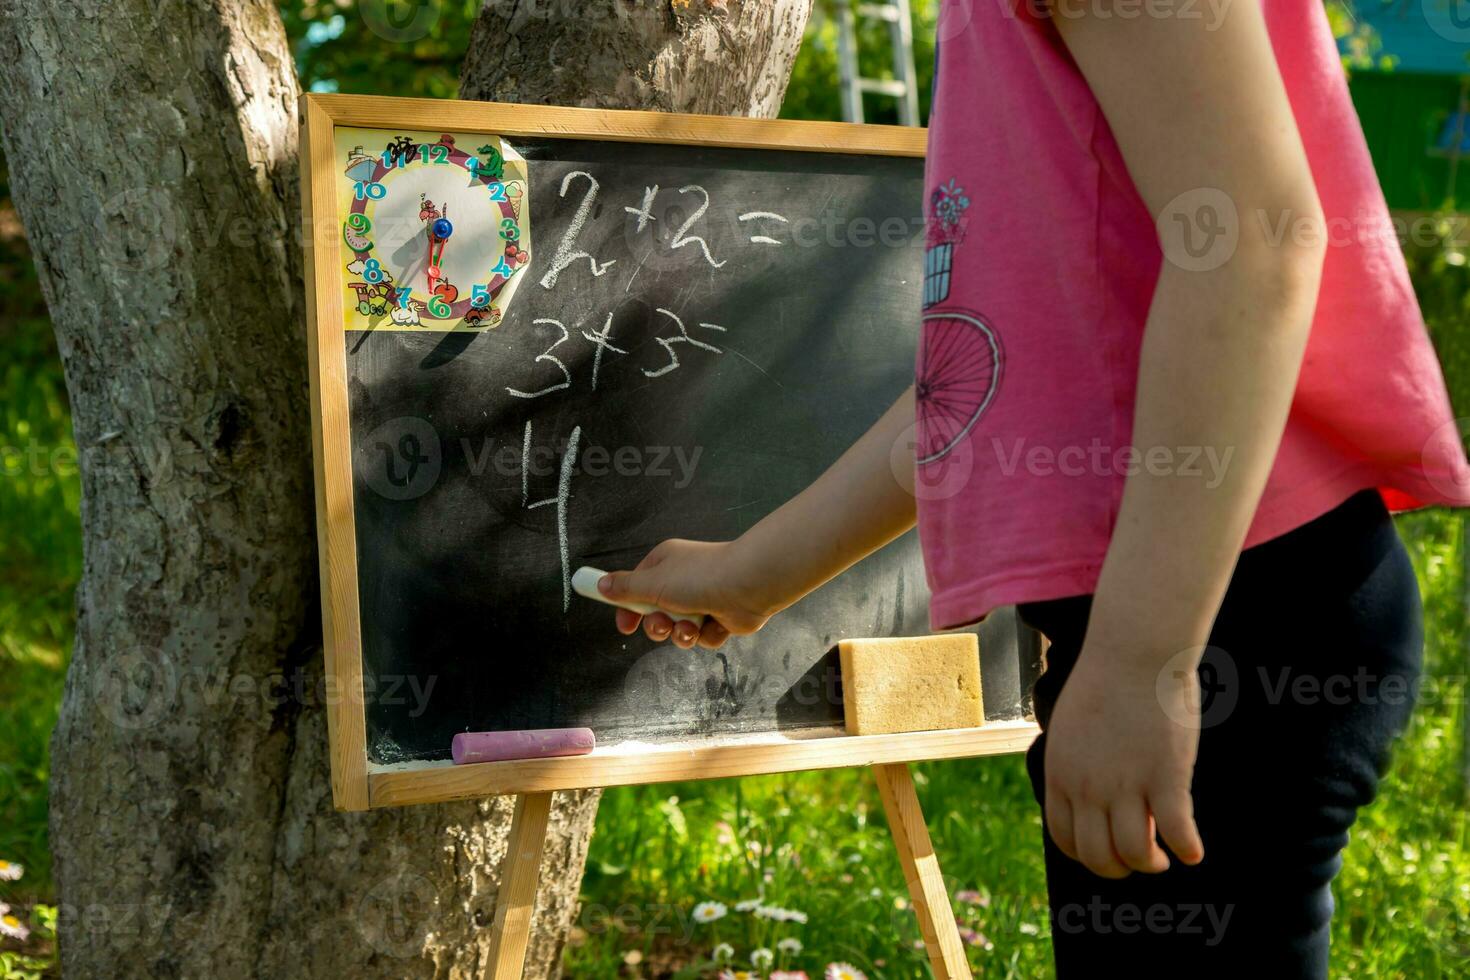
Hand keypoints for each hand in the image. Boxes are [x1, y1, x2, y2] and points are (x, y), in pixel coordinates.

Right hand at [598, 539, 783, 649]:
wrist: (750, 584)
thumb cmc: (701, 577)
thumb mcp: (654, 582)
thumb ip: (625, 588)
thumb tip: (600, 584)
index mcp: (664, 564)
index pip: (636, 588)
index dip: (628, 609)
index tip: (624, 626)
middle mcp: (682, 580)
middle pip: (656, 613)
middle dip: (658, 625)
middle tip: (663, 623)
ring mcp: (703, 599)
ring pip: (679, 629)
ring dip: (682, 633)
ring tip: (692, 625)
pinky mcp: (720, 617)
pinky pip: (703, 636)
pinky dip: (707, 635)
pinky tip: (715, 624)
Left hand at [1042, 643, 1206, 877]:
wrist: (1133, 651)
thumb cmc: (1107, 682)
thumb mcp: (1072, 729)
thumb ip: (1075, 764)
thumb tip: (1085, 792)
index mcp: (1061, 774)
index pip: (1065, 839)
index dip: (1087, 855)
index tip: (1107, 852)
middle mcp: (1088, 787)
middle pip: (1097, 856)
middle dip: (1118, 868)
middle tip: (1139, 859)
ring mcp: (1126, 785)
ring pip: (1134, 854)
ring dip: (1151, 864)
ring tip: (1164, 857)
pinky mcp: (1165, 778)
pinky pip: (1177, 833)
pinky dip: (1188, 851)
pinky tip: (1194, 852)